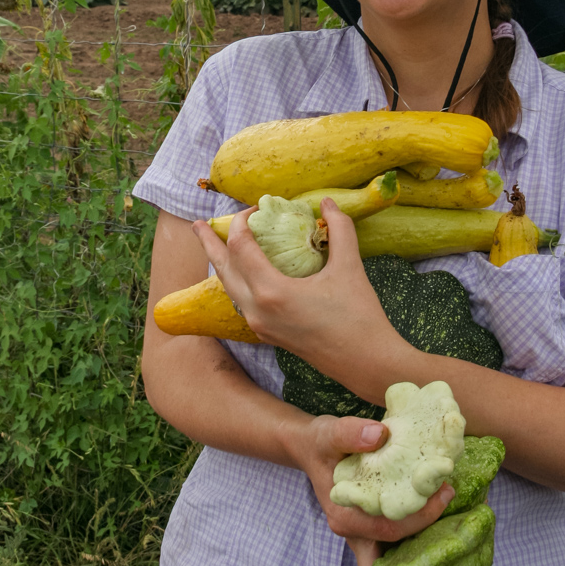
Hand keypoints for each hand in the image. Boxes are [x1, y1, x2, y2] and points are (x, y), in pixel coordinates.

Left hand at [192, 198, 408, 395]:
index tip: (257, 208)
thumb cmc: (359, 315)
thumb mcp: (350, 266)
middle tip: (198, 223)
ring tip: (213, 245)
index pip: (241, 247)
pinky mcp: (268, 335)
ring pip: (229, 288)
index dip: (243, 222)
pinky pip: (241, 302)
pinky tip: (242, 274)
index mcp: (271, 292)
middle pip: (223, 269)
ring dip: (220, 264)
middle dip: (209, 244)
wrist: (366, 363)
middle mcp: (257, 310)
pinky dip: (236, 282)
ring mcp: (260, 326)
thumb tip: (326, 202)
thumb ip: (339, 229)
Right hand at [292, 414, 464, 565]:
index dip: (420, 518)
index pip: (388, 531)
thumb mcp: (329, 432)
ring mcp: (364, 542)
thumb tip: (379, 434)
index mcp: (345, 519)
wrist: (308, 448)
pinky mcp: (374, 537)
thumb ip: (350, 433)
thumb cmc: (320, 442)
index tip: (447, 495)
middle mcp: (355, 537)